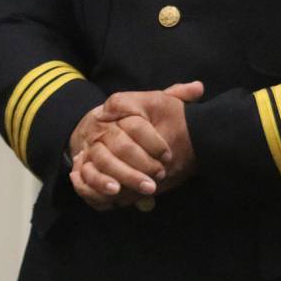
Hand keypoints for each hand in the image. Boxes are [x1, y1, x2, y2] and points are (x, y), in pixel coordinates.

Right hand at [68, 81, 203, 210]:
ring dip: (126, 176)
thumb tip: (198, 88)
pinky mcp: (81, 164)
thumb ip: (173, 96)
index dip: (153, 141)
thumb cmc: (131, 120)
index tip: (168, 155)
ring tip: (147, 189)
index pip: (134, 124)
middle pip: (121, 145)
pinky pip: (86, 176)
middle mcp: (101, 127)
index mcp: (117, 109)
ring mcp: (89, 146)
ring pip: (104, 162)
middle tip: (161, 176)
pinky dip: (99, 185)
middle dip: (142, 162)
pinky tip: (116, 193)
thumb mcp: (150, 104)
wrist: (95, 127)